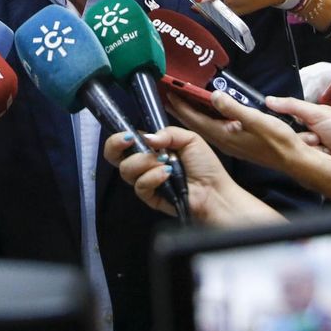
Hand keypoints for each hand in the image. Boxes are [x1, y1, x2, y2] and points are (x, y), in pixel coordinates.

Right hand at [101, 126, 278, 227]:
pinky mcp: (150, 198)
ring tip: (166, 162)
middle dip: (116, 146)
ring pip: (126, 170)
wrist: (216, 191)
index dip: (119, 137)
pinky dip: (153, 177)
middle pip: (114, 157)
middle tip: (130, 141)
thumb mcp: (190, 139)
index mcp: (152, 149)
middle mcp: (144, 164)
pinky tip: (167, 174)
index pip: (125, 141)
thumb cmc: (205, 165)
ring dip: (144, 162)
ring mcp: (146, 181)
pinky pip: (140, 186)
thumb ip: (168, 133)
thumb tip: (146, 138)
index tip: (128, 134)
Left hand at [169, 91, 307, 173]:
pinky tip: (206, 113)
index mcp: (223, 134)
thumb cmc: (277, 140)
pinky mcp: (236, 143)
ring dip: (191, 114)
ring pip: (203, 127)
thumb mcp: (255, 120)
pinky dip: (204, 118)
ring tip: (181, 102)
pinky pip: (212, 128)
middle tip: (168, 96)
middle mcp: (222, 140)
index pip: (195, 119)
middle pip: (195, 124)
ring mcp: (229, 143)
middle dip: (181, 110)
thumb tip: (213, 95)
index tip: (168, 92)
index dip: (181, 106)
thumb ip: (233, 108)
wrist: (292, 159)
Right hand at [265, 96, 330, 164]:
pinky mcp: (306, 165)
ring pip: (292, 147)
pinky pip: (298, 159)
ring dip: (307, 146)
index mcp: (303, 120)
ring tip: (322, 146)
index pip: (281, 118)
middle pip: (285, 134)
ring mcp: (304, 151)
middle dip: (300, 135)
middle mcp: (301, 135)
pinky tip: (321, 156)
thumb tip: (268, 100)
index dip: (278, 120)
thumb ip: (293, 106)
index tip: (274, 121)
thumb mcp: (318, 113)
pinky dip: (310, 156)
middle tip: (315, 136)